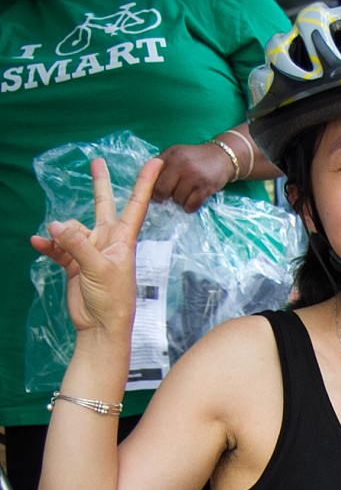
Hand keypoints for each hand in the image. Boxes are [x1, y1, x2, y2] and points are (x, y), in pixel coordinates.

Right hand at [30, 156, 163, 335]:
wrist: (101, 327)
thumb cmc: (113, 301)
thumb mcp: (98, 268)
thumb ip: (77, 244)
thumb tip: (56, 225)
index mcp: (122, 239)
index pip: (136, 204)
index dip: (145, 182)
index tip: (155, 162)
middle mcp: (107, 241)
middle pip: (102, 205)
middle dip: (99, 184)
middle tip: (97, 162)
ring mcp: (90, 251)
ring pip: (70, 229)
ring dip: (59, 234)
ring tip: (52, 242)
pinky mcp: (75, 263)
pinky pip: (58, 247)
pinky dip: (48, 245)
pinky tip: (37, 244)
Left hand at [153, 141, 236, 211]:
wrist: (222, 156)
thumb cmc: (195, 159)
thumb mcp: (177, 155)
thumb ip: (162, 165)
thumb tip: (148, 185)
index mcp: (170, 155)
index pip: (152, 176)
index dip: (152, 188)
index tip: (158, 192)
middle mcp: (180, 163)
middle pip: (162, 190)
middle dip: (164, 197)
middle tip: (170, 197)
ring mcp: (193, 175)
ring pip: (177, 200)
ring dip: (180, 201)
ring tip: (186, 194)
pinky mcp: (205, 187)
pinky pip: (191, 206)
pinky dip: (190, 207)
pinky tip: (192, 201)